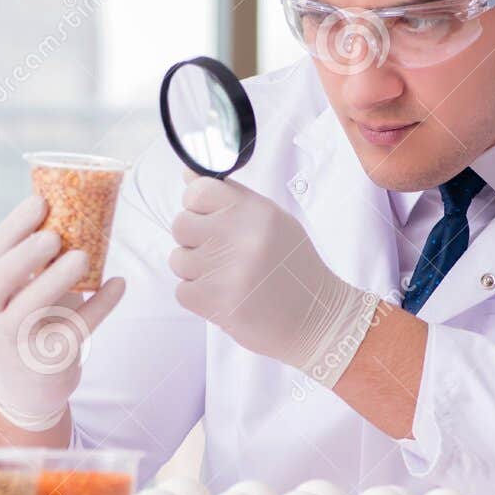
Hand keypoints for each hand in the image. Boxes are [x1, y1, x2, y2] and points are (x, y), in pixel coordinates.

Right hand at [0, 194, 125, 429]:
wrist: (28, 384)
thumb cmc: (30, 321)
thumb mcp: (22, 290)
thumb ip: (37, 259)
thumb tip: (74, 203)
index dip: (14, 226)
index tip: (40, 201)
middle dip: (24, 257)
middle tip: (53, 236)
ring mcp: (15, 341)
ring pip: (31, 310)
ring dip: (57, 281)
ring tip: (84, 256)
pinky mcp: (46, 360)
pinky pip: (74, 330)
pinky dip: (99, 306)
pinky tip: (119, 284)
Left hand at [168, 175, 379, 384]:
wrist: (315, 319)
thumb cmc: (293, 268)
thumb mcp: (272, 221)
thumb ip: (230, 198)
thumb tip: (187, 175)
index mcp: (255, 211)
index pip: (198, 191)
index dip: (196, 205)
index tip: (208, 217)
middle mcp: (240, 235)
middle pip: (181, 224)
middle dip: (194, 240)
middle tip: (221, 254)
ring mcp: (225, 269)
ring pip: (178, 259)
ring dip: (196, 271)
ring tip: (227, 277)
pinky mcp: (214, 301)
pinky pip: (181, 290)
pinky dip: (198, 297)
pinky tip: (225, 296)